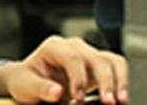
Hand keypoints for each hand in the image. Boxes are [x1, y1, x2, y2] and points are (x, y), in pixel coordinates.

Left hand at [0, 35, 128, 103]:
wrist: (29, 80)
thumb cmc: (25, 81)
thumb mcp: (25, 85)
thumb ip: (40, 88)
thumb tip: (57, 92)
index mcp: (54, 47)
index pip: (73, 58)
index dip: (79, 79)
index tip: (78, 101)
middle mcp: (73, 47)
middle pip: (96, 58)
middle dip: (105, 81)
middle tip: (109, 103)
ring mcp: (87, 54)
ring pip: (111, 60)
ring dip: (119, 81)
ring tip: (121, 102)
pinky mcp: (97, 66)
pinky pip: (116, 67)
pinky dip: (122, 81)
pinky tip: (122, 98)